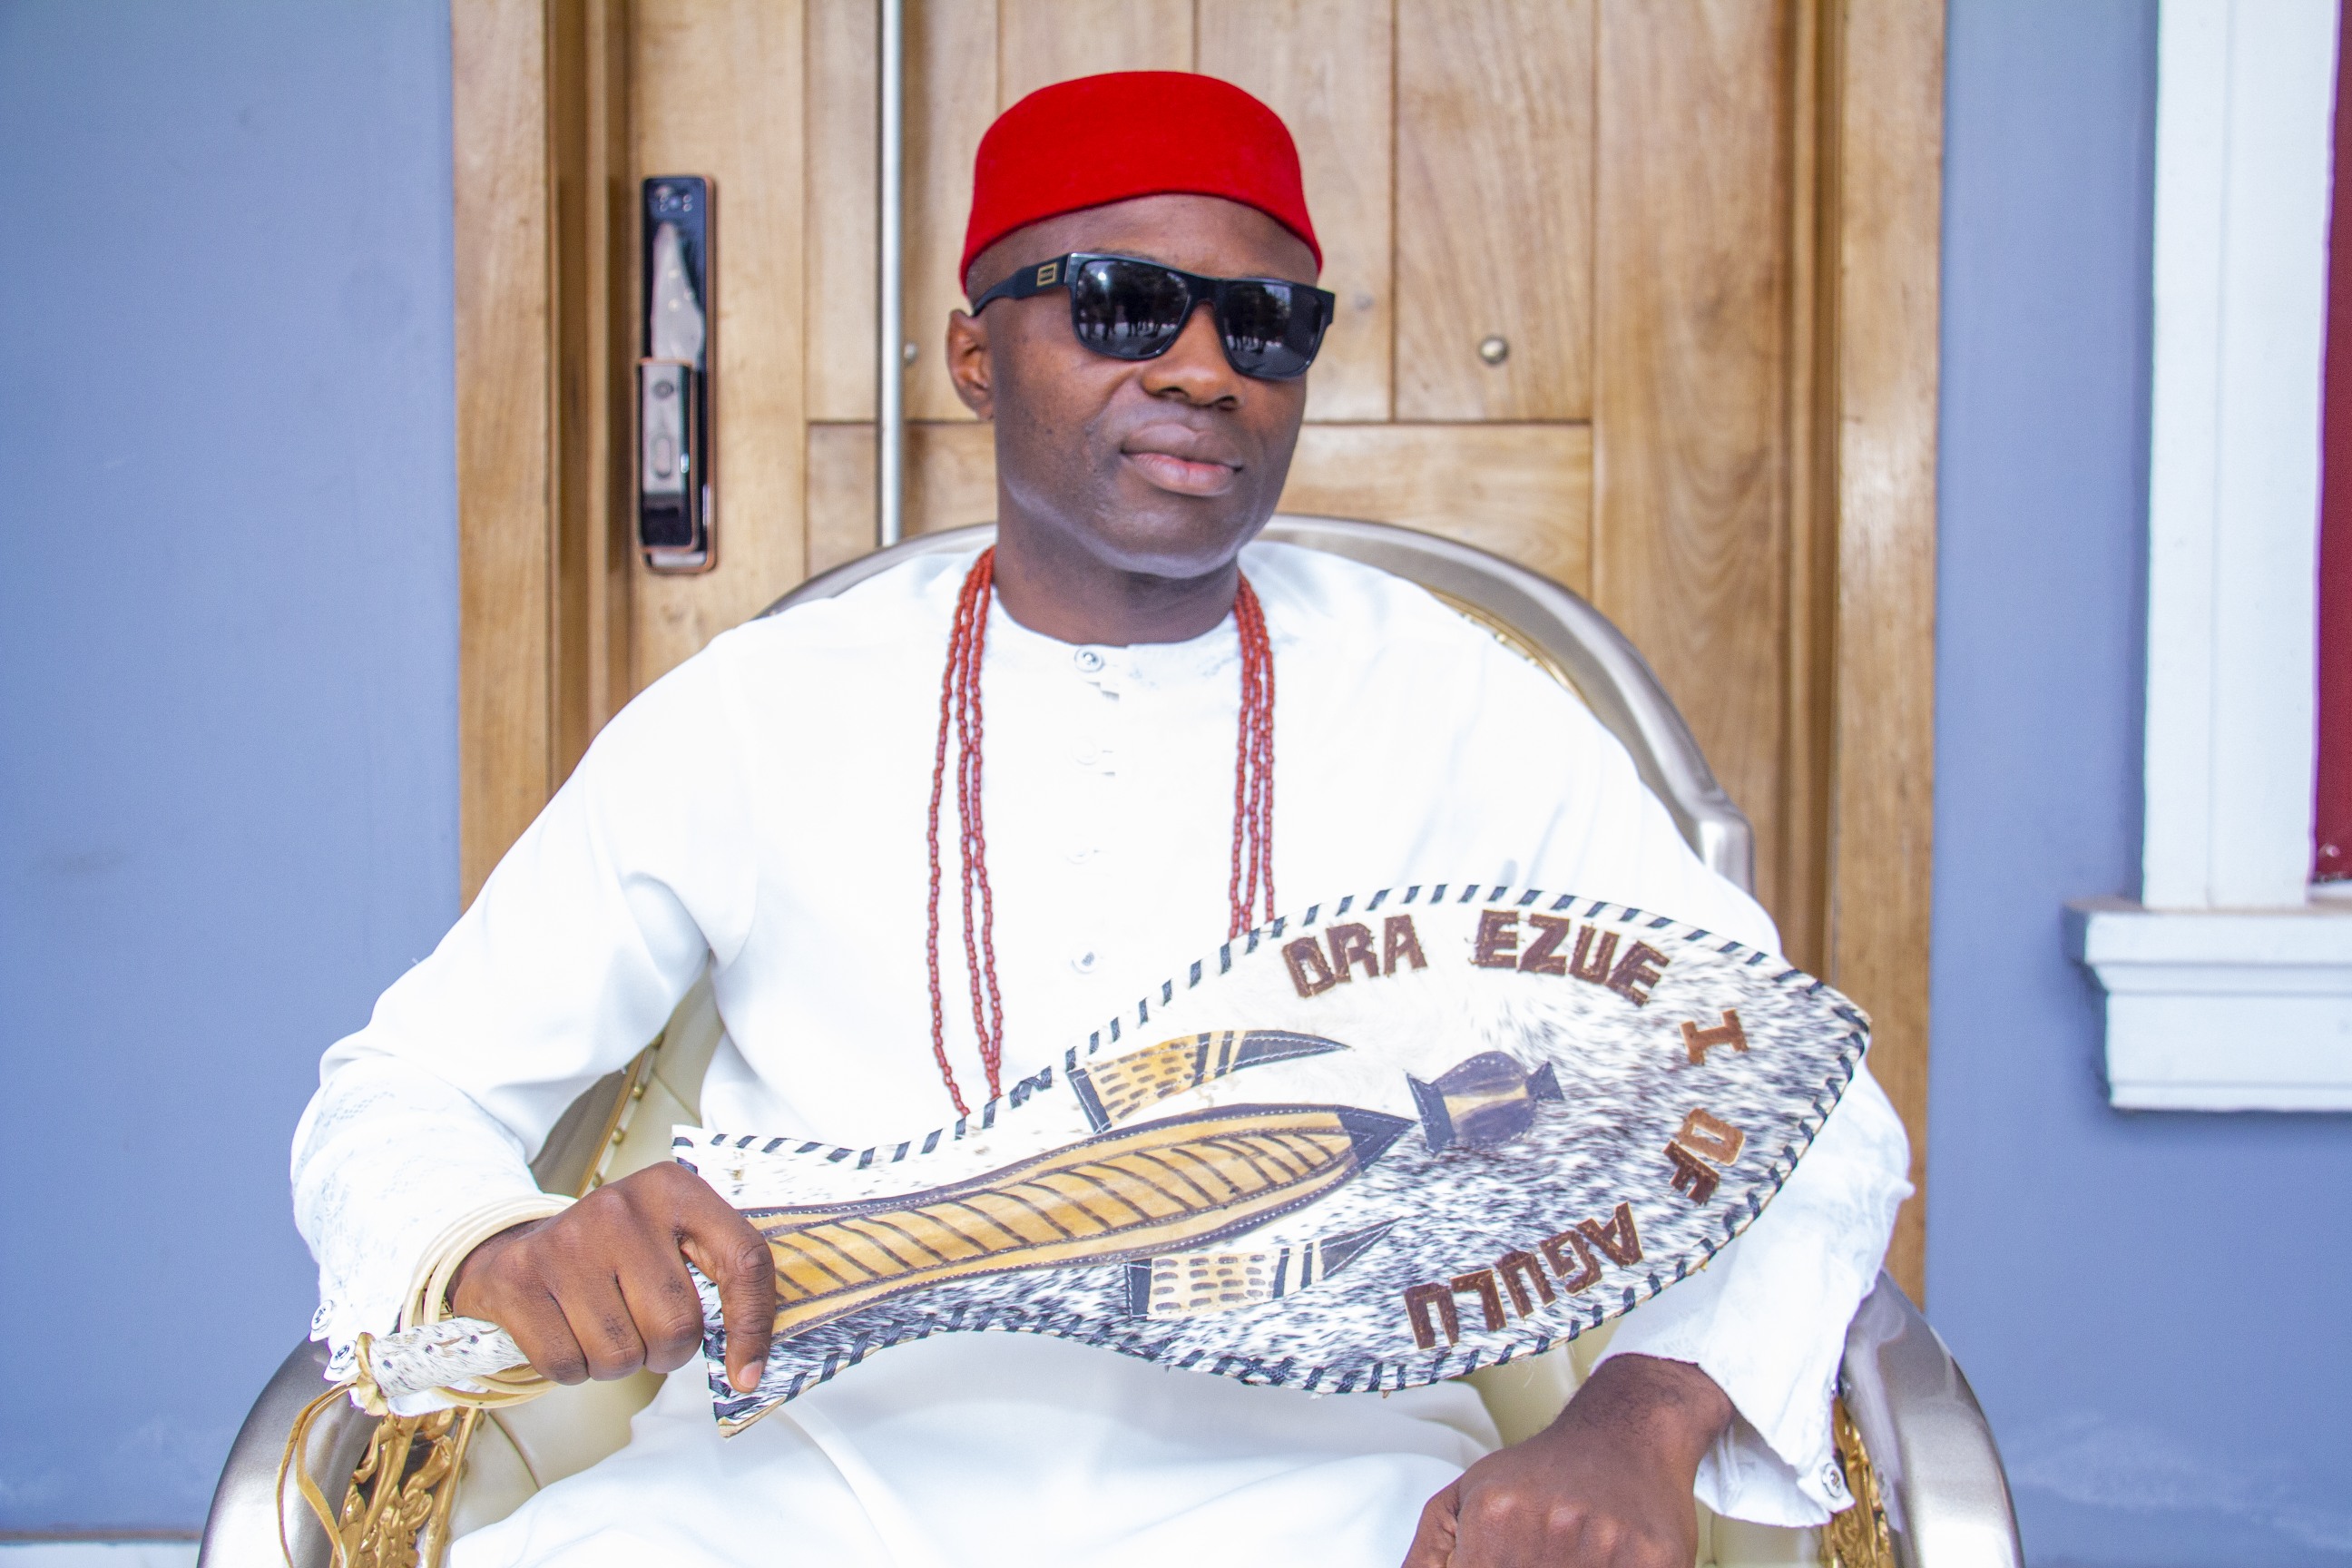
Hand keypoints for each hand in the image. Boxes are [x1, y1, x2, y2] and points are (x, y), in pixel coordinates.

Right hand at [448, 1162, 775, 1392]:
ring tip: (604, 1324)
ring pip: (622, 1355)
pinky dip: (573, 1369)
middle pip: (676, 1326)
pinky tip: (568, 1332)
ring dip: (619, 1362)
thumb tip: (750, 1366)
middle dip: (666, 1350)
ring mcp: (565, 1241)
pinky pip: (567, 1366)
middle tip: (644, 1328)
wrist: (519, 1245)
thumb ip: (722, 1278)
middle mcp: (620, 1208)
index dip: (753, 1325)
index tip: (746, 1375)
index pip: (743, 1260)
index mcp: (673, 1189)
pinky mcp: (520, 1278)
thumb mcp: (673, 1237)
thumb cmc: (614, 1253)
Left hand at [1402, 1353, 1731, 1567]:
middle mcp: (1548, 1528)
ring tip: (1569, 1554)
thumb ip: (1430, 1555)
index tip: (1502, 1564)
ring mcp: (1604, 1544)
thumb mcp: (1468, 1499)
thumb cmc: (1540, 1473)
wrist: (1626, 1430)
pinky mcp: (1654, 1558)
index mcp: (1495, 1518)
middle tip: (1536, 1556)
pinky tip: (1606, 1558)